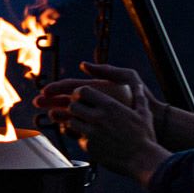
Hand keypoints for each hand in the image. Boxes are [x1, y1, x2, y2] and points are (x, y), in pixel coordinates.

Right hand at [34, 62, 156, 124]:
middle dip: (52, 100)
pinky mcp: (101, 127)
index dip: (58, 88)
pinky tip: (62, 125)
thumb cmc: (143, 99)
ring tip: (47, 114)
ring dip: (58, 113)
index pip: (73, 86)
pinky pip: (81, 125)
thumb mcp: (129, 78)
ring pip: (72, 113)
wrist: (156, 120)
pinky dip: (70, 124)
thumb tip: (84, 65)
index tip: (46, 91)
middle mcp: (96, 101)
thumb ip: (108, 70)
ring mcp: (98, 114)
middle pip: (68, 99)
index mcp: (99, 88)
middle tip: (38, 103)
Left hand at [38, 63, 168, 185]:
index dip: (79, 92)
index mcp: (110, 106)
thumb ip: (139, 97)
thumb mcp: (144, 113)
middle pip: (73, 106)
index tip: (81, 96)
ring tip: (85, 125)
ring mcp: (92, 134)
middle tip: (80, 110)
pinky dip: (82, 139)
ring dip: (76, 123)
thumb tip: (139, 87)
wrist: (142, 160)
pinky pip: (79, 140)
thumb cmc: (145, 136)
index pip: (83, 91)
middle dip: (74, 107)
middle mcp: (98, 118)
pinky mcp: (90, 148)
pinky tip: (92, 140)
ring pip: (71, 123)